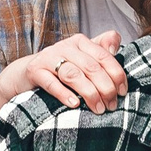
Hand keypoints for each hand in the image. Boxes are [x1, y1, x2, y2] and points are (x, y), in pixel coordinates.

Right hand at [0, 30, 129, 116]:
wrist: (27, 74)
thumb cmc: (61, 68)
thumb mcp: (83, 57)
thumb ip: (102, 49)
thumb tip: (116, 46)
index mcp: (81, 42)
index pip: (104, 56)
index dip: (117, 75)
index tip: (123, 92)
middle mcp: (65, 46)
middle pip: (91, 67)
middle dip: (105, 88)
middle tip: (112, 105)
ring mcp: (48, 57)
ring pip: (73, 74)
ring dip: (89, 93)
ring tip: (98, 109)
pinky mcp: (35, 71)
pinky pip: (51, 83)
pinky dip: (64, 94)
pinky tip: (75, 105)